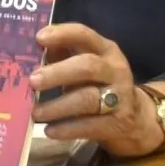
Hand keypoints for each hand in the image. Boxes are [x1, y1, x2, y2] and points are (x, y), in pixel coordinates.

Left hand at [30, 23, 162, 157]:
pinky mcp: (119, 123)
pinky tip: (50, 131)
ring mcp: (120, 97)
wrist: (136, 118)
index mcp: (105, 49)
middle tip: (32, 81)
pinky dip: (68, 129)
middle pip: (87, 66)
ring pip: (87, 99)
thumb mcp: (86, 65)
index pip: (84, 35)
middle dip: (57, 73)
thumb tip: (28, 52)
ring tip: (35, 113)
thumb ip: (61, 56)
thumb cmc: (98, 84)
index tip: (39, 38)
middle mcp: (115, 70)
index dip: (62, 34)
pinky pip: (90, 126)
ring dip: (57, 106)